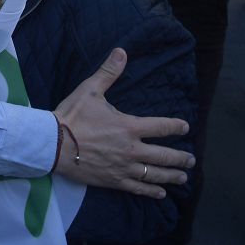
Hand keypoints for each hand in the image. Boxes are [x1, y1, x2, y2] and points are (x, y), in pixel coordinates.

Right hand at [52, 48, 193, 198]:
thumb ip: (108, 72)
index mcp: (129, 126)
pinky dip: (151, 191)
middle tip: (191, 159)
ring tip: (183, 177)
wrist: (53, 143)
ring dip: (171, 176)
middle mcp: (131, 149)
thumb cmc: (72, 116)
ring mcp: (123, 167)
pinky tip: (161, 193)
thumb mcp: (90, 90)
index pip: (161, 127)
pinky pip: (137, 188)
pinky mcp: (113, 180)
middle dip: (180, 157)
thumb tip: (121, 51)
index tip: (185, 127)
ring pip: (154, 174)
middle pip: (164, 156)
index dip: (176, 126)